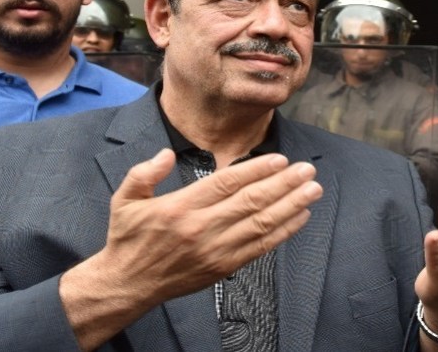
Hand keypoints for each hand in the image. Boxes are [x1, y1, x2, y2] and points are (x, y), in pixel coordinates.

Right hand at [104, 148, 322, 300]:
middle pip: (251, 201)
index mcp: (180, 207)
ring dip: (290, 205)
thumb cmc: (129, 238)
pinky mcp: (223, 266)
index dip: (257, 169)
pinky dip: (283, 232)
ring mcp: (215, 249)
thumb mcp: (125, 199)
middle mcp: (201, 227)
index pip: (227, 183)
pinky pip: (260, 247)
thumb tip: (166, 154)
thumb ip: (144, 172)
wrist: (127, 283)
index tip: (280, 159)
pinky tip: (299, 217)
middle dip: (284, 184)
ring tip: (312, 190)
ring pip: (261, 224)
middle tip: (307, 170)